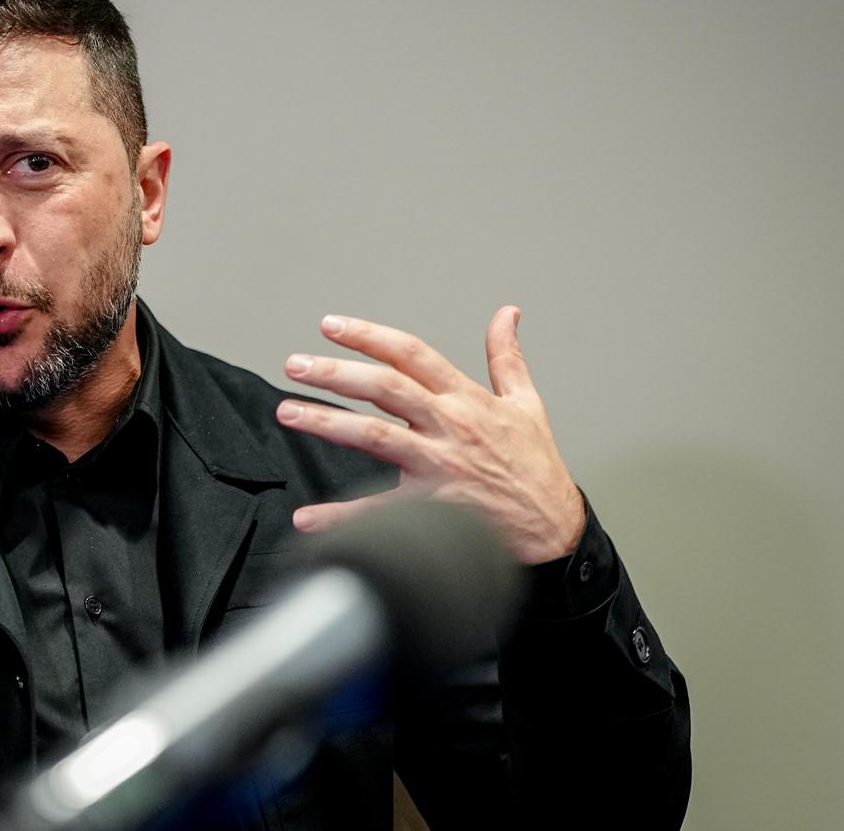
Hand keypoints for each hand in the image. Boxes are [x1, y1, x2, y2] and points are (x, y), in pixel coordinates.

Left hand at [277, 307, 584, 564]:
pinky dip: (343, 518)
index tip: (331, 325)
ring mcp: (440, 466)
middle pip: (386, 389)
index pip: (412, 354)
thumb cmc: (536, 467)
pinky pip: (380, 511)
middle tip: (295, 364)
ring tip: (288, 411)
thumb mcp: (527, 403)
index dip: (369, 336)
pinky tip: (308, 517)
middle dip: (336, 373)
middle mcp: (450, 427)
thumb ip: (507, 357)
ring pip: (376, 437)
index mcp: (467, 399)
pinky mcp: (434, 508)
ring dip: (327, 422)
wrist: (555, 530)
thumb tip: (507, 313)